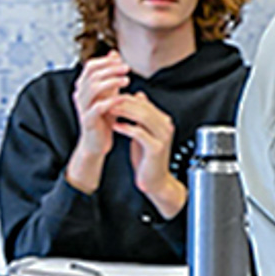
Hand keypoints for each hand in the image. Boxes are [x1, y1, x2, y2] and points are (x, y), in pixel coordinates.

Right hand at [64, 53, 130, 190]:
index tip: (121, 61)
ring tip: (127, 81)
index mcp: (84, 87)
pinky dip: (111, 101)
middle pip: (92, 75)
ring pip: (93, 88)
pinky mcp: (87, 120)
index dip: (105, 61)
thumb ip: (111, 74)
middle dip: (111, 69)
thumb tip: (114, 53)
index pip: (90, 67)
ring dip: (111, 82)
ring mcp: (82, 107)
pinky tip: (123, 98)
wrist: (98, 142)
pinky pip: (98, 107)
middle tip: (127, 68)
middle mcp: (80, 95)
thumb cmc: (105, 117)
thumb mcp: (109, 92)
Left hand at [111, 92, 186, 218]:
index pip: (145, 103)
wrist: (155, 180)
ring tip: (110, 110)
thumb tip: (138, 96)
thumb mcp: (144, 132)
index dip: (127, 98)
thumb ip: (142, 116)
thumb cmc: (147, 158)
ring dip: (124, 112)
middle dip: (125, 103)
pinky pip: (140, 133)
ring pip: (144, 117)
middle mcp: (166, 127)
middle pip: (145, 108)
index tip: (112, 97)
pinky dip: (127, 128)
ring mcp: (163, 137)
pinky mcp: (156, 148)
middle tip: (108, 100)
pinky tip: (116, 126)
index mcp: (163, 122)